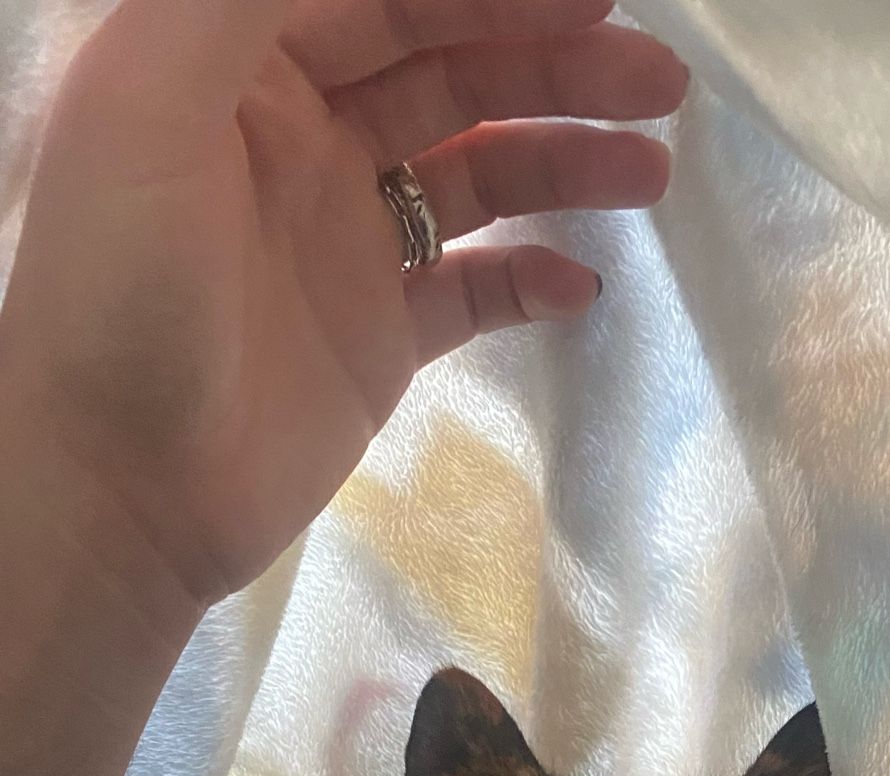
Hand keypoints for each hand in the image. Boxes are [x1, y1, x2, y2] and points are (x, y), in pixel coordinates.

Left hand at [0, 0, 686, 613]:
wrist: (118, 488)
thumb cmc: (117, 290)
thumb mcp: (151, 101)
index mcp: (240, 61)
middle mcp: (301, 133)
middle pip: (450, 69)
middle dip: (556, 62)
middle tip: (660, 82)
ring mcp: (345, 235)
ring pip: (478, 170)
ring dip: (565, 161)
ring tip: (649, 172)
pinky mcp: (378, 333)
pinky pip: (475, 287)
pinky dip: (531, 279)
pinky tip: (578, 286)